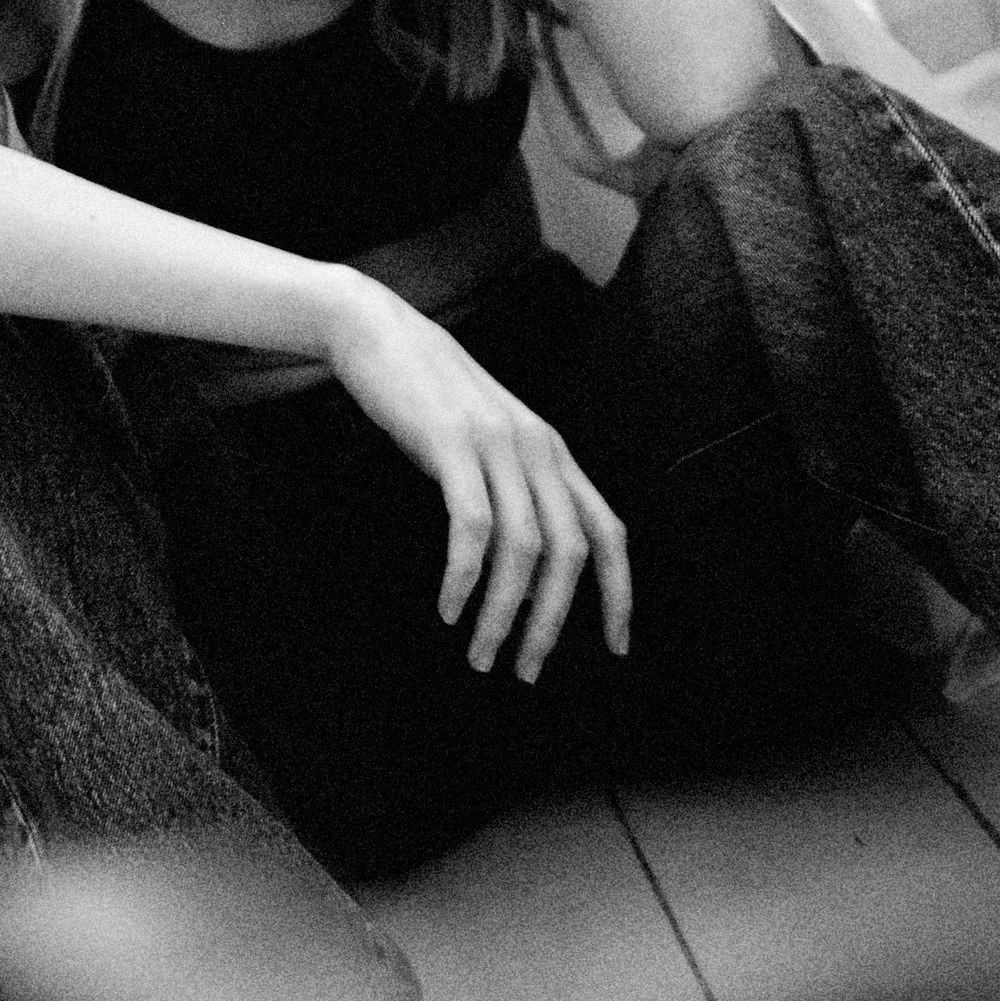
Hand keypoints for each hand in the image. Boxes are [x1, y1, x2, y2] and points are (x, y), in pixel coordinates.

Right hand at [320, 273, 631, 681]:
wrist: (378, 330)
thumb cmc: (426, 394)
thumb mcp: (486, 438)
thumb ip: (513, 482)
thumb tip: (526, 556)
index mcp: (552, 451)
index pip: (609, 530)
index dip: (621, 593)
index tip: (617, 647)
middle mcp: (537, 448)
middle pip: (571, 552)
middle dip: (553, 622)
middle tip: (526, 670)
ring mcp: (497, 443)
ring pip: (524, 548)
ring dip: (504, 614)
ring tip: (480, 655)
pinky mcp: (453, 443)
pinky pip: (471, 526)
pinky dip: (464, 577)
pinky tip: (447, 609)